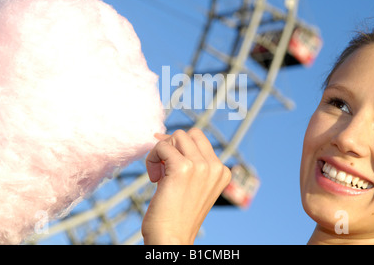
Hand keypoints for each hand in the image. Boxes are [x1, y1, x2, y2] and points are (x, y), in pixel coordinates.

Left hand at [142, 128, 230, 244]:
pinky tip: (154, 179)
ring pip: (176, 136)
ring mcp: (201, 166)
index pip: (199, 140)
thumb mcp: (190, 185)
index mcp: (222, 171)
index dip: (179, 147)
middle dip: (172, 146)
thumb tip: (160, 135)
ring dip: (161, 152)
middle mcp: (215, 167)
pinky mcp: (182, 167)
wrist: (171, 239)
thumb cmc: (176, 216)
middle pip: (189, 134)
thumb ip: (186, 161)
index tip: (166, 163)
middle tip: (164, 168)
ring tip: (159, 174)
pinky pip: (161, 146)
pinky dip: (152, 159)